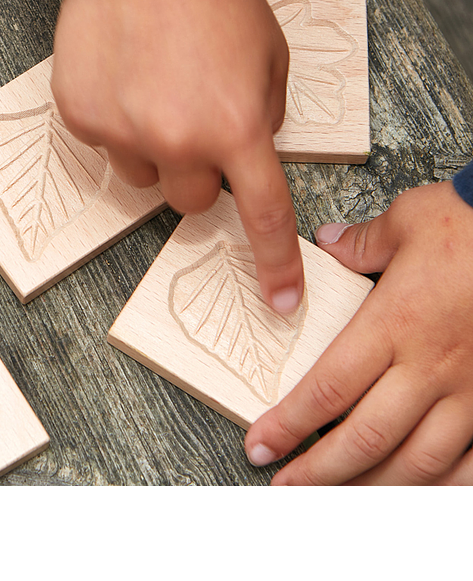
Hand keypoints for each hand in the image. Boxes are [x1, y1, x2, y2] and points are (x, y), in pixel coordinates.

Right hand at [51, 0, 303, 313]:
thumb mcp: (269, 51)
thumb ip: (264, 113)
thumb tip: (246, 152)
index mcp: (236, 126)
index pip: (261, 213)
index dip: (273, 263)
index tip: (279, 301)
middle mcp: (176, 140)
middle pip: (189, 202)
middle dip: (196, 172)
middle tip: (193, 121)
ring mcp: (121, 131)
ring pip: (141, 175)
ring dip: (152, 146)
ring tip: (151, 85)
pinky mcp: (79, 115)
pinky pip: (103, 143)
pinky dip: (115, 119)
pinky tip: (121, 72)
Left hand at [245, 180, 472, 484]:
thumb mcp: (409, 220)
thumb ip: (361, 242)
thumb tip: (329, 244)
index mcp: (396, 323)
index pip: (329, 388)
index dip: (288, 424)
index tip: (260, 445)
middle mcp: (431, 366)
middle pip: (367, 438)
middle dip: (319, 471)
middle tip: (286, 485)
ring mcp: (470, 390)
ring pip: (419, 461)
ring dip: (374, 485)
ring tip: (339, 492)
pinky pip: (471, 459)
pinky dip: (444, 482)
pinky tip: (419, 486)